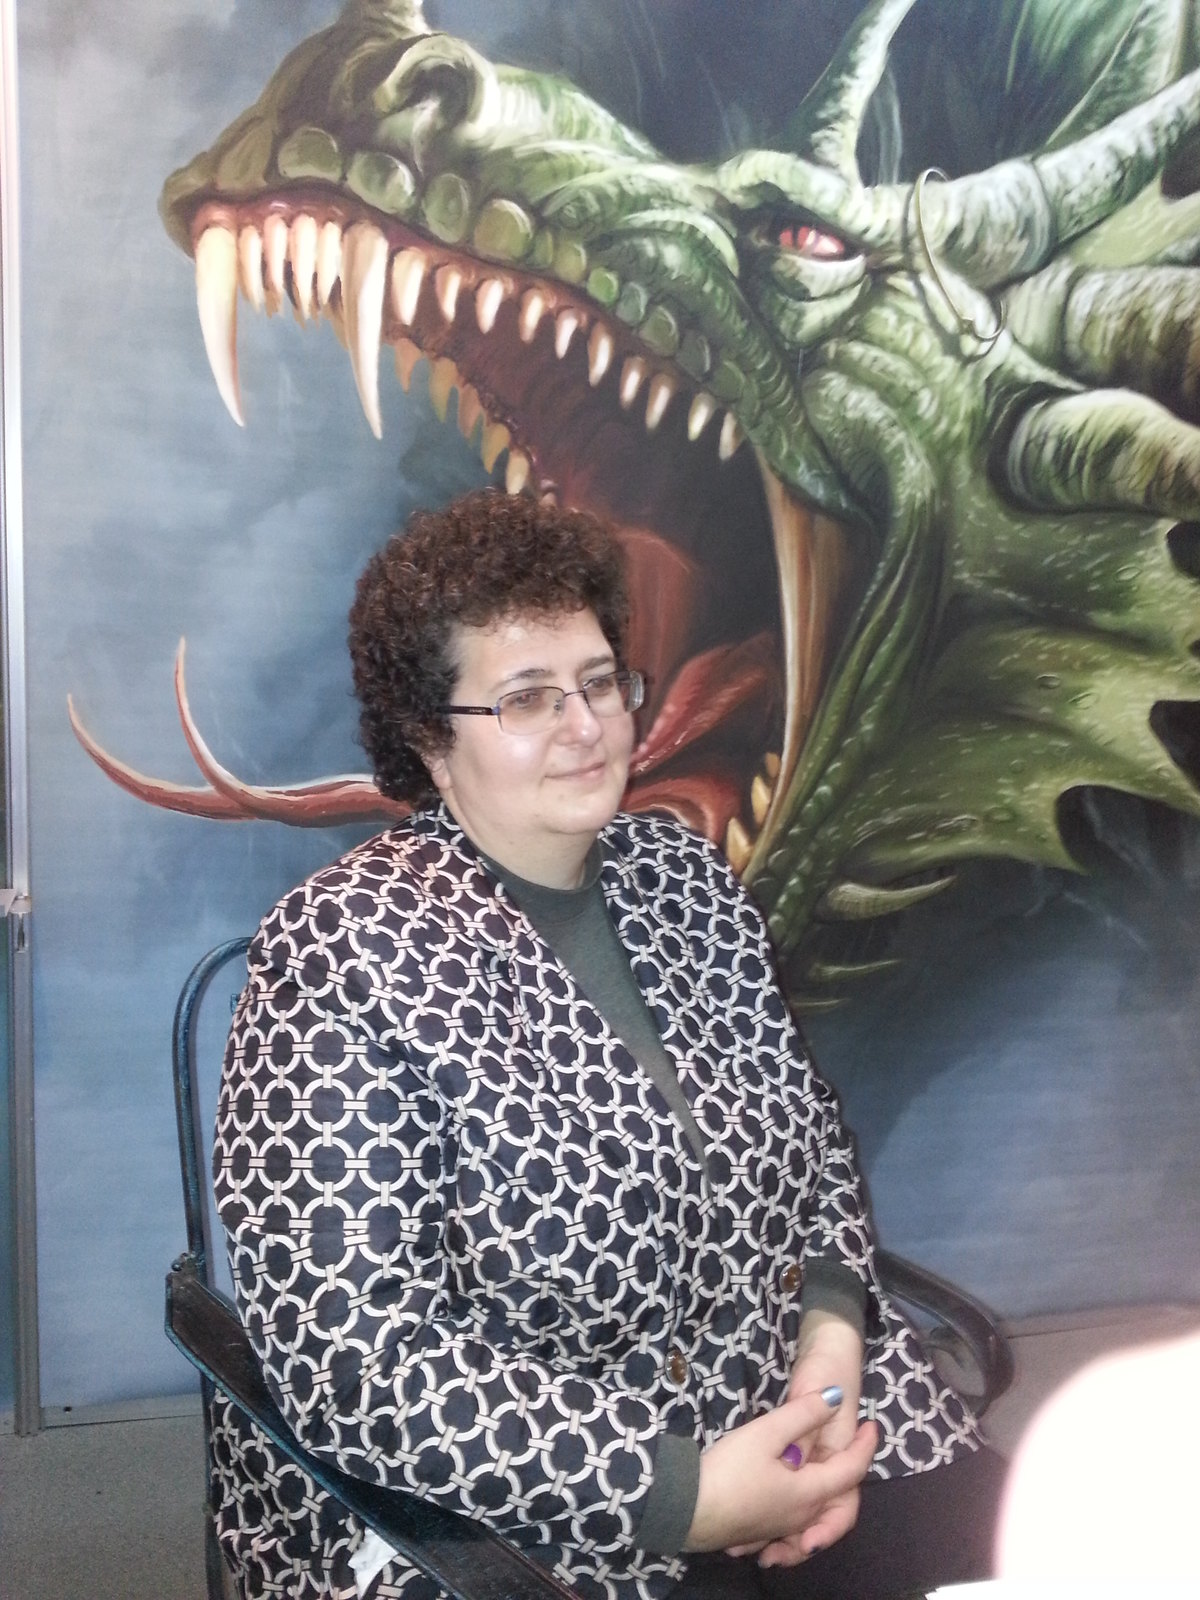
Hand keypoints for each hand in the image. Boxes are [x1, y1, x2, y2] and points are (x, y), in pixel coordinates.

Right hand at [732, 1311, 867, 1566]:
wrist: (687, 1510)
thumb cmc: (730, 1470)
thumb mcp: (767, 1432)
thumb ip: (803, 1413)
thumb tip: (835, 1398)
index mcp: (809, 1492)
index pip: (851, 1470)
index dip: (865, 1446)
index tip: (872, 1423)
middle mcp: (801, 1516)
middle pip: (838, 1498)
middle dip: (849, 1472)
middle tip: (851, 1444)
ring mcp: (778, 1527)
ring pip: (815, 1512)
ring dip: (826, 1493)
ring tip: (821, 1466)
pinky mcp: (758, 1531)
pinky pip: (792, 1522)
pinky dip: (801, 1505)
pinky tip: (782, 1491)